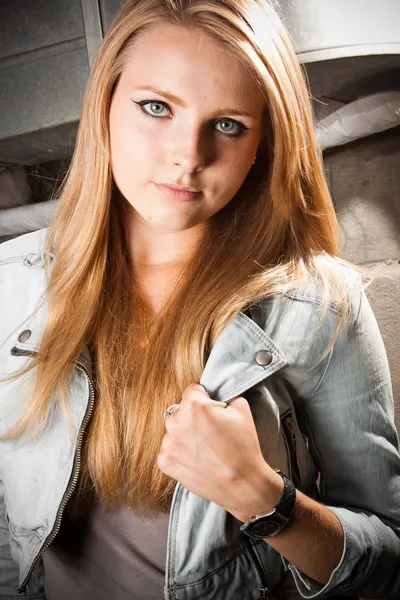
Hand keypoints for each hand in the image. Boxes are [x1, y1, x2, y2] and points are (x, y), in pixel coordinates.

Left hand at [157, 383, 283, 521]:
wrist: (242, 484)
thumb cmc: (243, 447)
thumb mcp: (242, 409)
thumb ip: (225, 395)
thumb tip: (216, 395)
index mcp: (194, 405)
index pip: (193, 391)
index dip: (205, 400)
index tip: (212, 411)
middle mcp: (176, 422)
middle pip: (181, 410)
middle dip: (193, 417)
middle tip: (210, 432)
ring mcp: (168, 443)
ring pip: (175, 430)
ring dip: (185, 435)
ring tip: (205, 448)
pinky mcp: (165, 462)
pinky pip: (169, 449)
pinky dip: (180, 453)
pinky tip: (197, 459)